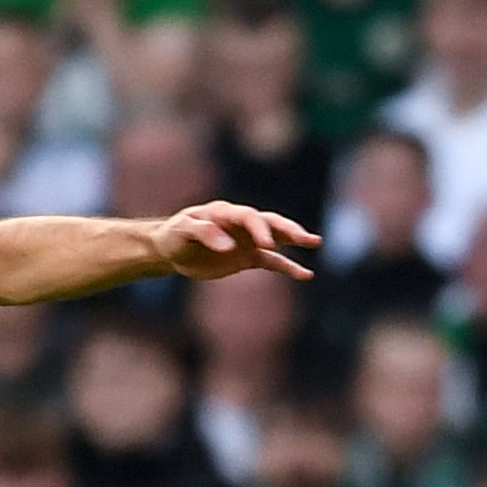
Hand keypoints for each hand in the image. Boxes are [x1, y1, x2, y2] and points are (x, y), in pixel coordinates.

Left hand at [153, 201, 318, 281]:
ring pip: (276, 237)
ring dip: (295, 239)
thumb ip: (203, 233)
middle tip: (304, 238)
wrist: (171, 249)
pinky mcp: (248, 257)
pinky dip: (289, 267)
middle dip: (287, 230)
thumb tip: (228, 246)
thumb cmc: (175, 236)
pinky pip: (273, 262)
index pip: (249, 217)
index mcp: (225, 213)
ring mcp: (247, 240)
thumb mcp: (182, 232)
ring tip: (314, 242)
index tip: (266, 247)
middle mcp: (241, 224)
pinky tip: (305, 274)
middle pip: (270, 222)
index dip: (259, 230)